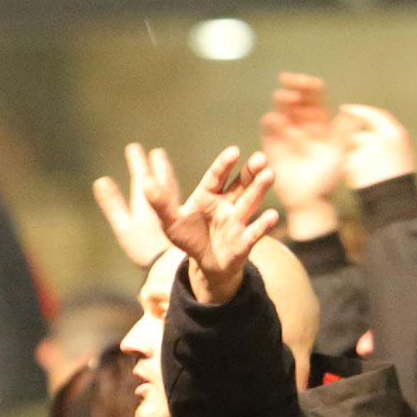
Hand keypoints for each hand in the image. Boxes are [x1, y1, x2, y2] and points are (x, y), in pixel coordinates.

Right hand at [93, 143, 171, 267]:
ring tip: (164, 167)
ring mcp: (172, 212)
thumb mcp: (124, 225)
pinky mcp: (178, 223)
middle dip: (156, 164)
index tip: (134, 147)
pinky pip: (175, 201)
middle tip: (156, 153)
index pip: (142, 175)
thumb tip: (100, 180)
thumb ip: (113, 203)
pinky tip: (172, 195)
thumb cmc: (145, 246)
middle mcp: (162, 202)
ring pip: (171, 187)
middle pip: (160, 178)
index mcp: (147, 200)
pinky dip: (172, 192)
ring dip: (166, 175)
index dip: (138, 162)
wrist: (171, 264)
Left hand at [140, 145, 278, 303]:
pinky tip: (272, 216)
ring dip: (259, 189)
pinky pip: (255, 232)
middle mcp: (227, 204)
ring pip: (250, 202)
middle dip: (251, 172)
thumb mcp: (170, 221)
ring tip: (269, 174)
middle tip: (261, 158)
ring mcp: (238, 221)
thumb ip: (160, 202)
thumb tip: (144, 181)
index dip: (224, 165)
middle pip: (240, 184)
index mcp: (208, 195)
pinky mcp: (245, 241)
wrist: (206, 265)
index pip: (217, 176)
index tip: (234, 151)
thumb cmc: (189, 238)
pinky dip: (263, 224)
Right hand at [259, 73, 343, 236]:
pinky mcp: (272, 143)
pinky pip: (268, 128)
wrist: (310, 198)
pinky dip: (271, 122)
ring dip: (282, 103)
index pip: (313, 95)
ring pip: (281, 109)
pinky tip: (275, 121)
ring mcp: (285, 132)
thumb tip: (352, 112)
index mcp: (319, 119)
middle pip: (296, 98)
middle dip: (293, 91)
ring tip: (285, 101)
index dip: (306, 85)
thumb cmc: (327, 177)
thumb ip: (345, 132)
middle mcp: (301, 122)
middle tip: (293, 93)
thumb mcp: (339, 152)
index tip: (303, 82)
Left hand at [340, 105, 416, 190]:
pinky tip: (361, 180)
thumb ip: (383, 137)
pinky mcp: (353, 165)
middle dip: (355, 147)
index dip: (358, 110)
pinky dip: (348, 171)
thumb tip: (359, 124)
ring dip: (351, 159)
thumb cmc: (399, 180)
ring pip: (349, 149)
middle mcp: (380, 139)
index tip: (345, 109)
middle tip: (365, 163)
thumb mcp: (401, 153)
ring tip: (367, 175)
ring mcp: (365, 152)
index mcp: (396, 134)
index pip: (375, 114)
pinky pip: (345, 163)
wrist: (395, 204)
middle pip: (358, 135)